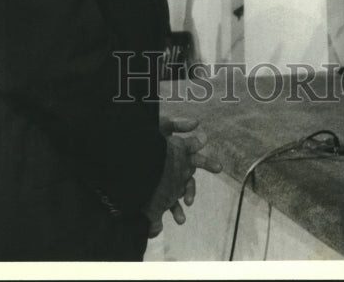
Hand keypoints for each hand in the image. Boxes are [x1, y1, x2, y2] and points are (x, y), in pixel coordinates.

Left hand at [144, 115, 221, 236]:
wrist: (125, 155)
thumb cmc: (143, 140)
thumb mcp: (159, 127)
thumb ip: (177, 125)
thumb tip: (197, 123)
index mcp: (176, 154)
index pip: (194, 158)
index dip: (207, 163)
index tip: (218, 168)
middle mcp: (173, 168)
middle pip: (189, 178)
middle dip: (192, 190)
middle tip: (191, 200)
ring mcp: (165, 182)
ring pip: (179, 193)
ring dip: (183, 202)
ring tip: (183, 209)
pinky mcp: (157, 195)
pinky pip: (167, 205)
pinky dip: (174, 212)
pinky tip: (173, 219)